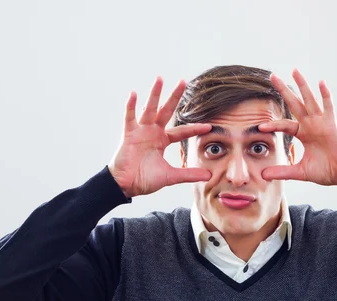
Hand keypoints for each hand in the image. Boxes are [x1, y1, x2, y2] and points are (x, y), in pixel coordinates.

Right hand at [108, 77, 211, 196]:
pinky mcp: (129, 134)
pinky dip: (131, 106)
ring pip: (149, 109)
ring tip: (160, 79)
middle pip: (166, 111)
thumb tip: (209, 175)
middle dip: (174, 97)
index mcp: (163, 140)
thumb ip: (188, 174)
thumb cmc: (145, 179)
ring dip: (154, 94)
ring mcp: (141, 131)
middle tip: (183, 81)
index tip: (209, 126)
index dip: (195, 128)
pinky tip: (134, 93)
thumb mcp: (170, 176)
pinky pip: (129, 117)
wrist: (126, 186)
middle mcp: (153, 132)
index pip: (182, 131)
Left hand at [258, 69, 336, 186]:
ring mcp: (321, 123)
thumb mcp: (300, 172)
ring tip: (294, 71)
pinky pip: (328, 107)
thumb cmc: (327, 170)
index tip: (260, 126)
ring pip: (309, 100)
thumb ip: (282, 172)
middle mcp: (311, 125)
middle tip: (273, 76)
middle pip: (295, 104)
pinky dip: (325, 95)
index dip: (273, 125)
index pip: (285, 125)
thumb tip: (263, 175)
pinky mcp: (332, 125)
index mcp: (304, 134)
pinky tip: (321, 82)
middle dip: (284, 90)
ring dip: (302, 86)